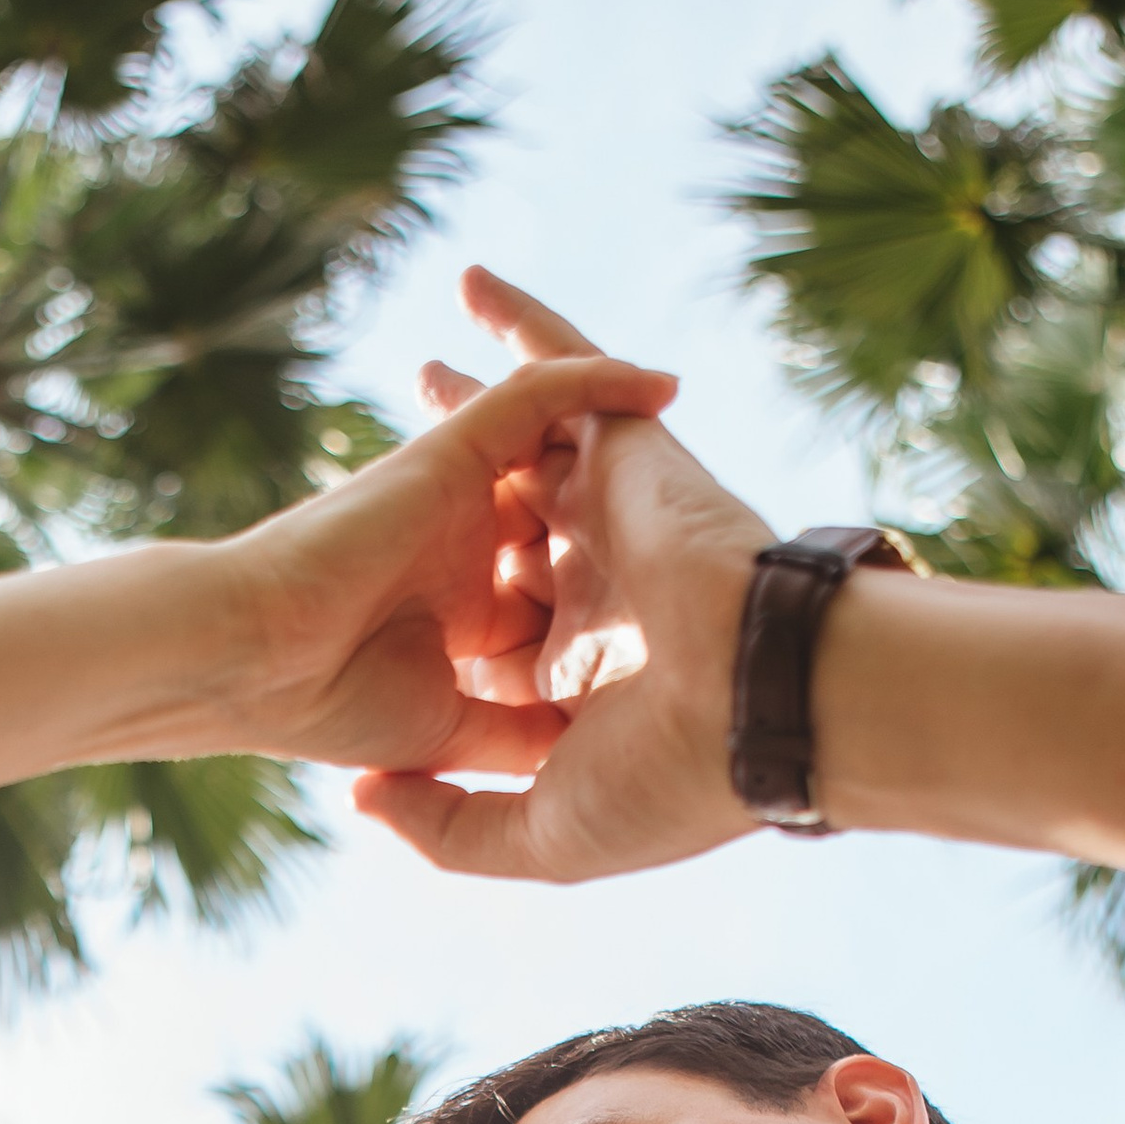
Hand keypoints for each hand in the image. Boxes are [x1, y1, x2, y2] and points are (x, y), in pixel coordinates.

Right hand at [215, 347, 677, 780]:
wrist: (257, 662)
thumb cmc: (336, 711)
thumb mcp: (457, 743)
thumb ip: (512, 747)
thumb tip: (580, 751)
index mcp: (470, 631)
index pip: (556, 610)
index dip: (619, 615)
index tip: (687, 642)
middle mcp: (473, 559)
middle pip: (570, 520)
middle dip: (639, 519)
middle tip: (716, 543)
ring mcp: (464, 504)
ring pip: (558, 449)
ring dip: (625, 433)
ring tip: (705, 437)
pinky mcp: (453, 457)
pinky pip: (540, 396)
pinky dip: (595, 379)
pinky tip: (664, 383)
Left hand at [353, 265, 779, 880]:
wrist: (759, 710)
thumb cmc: (665, 782)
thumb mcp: (541, 838)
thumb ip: (450, 832)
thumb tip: (365, 798)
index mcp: (578, 682)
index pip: (496, 643)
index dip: (448, 621)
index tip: (388, 613)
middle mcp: (594, 597)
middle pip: (504, 532)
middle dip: (461, 499)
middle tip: (406, 471)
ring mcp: (612, 523)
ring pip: (528, 448)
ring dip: (480, 405)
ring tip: (427, 372)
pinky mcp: (631, 458)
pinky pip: (569, 372)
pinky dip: (527, 326)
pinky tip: (475, 286)